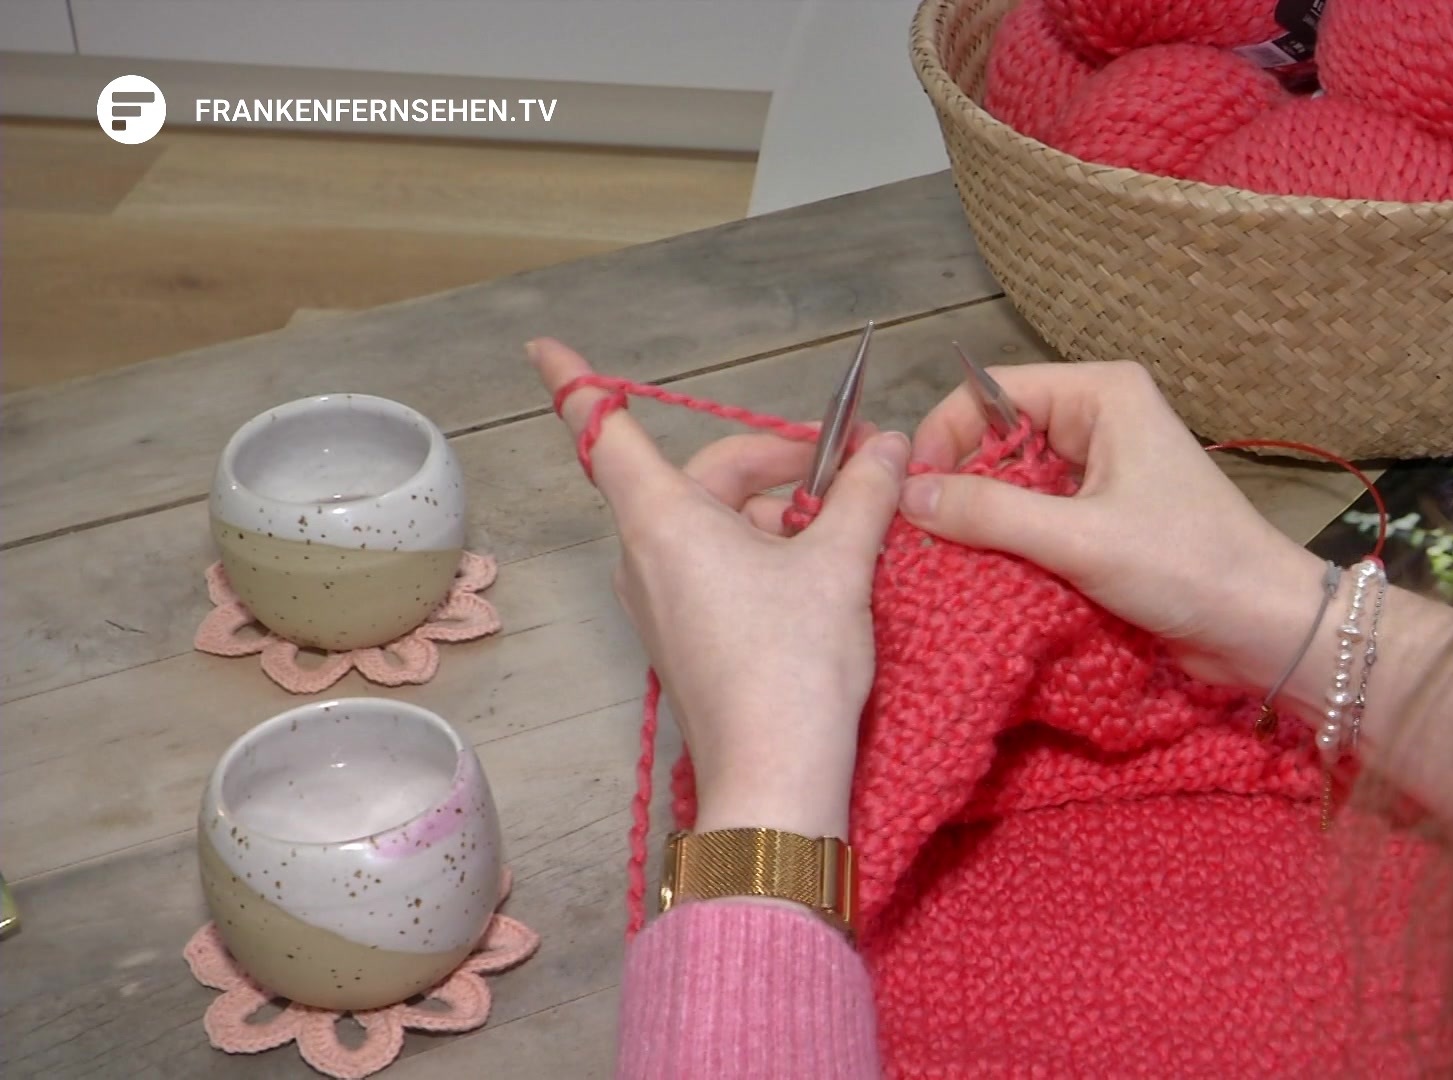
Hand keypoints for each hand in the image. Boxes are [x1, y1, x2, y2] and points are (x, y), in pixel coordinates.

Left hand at [528, 338, 908, 838]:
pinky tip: (822, 570)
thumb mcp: (840, 566)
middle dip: (776, 460)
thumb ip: (864, 493)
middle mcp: (646, 555)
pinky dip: (764, 552)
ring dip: (777, 511)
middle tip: (853, 463)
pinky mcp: (682, 638)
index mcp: (665, 520)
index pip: (605, 432)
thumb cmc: (794, 665)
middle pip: (701, 476)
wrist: (775, 780)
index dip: (577, 383)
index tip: (543, 345)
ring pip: (715, 525)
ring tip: (849, 526)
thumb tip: (889, 446)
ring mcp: (659, 601)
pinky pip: (715, 568)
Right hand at [904, 361, 1328, 692]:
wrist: (1262, 628)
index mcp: (1101, 393)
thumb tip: (907, 496)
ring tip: (940, 558)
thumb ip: (991, 514)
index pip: (992, 391)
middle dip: (958, 481)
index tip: (912, 494)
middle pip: (997, 435)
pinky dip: (1009, 543)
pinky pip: (1036, 518)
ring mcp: (1102, 470)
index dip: (945, 435)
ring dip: (981, 519)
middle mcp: (1099, 419)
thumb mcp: (1080, 539)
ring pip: (1013, 482)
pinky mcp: (1104, 517)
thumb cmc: (1186, 566)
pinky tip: (980, 573)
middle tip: (916, 534)